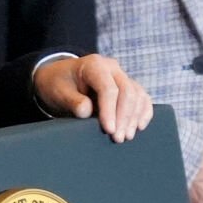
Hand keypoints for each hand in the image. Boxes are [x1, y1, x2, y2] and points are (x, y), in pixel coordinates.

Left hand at [35, 54, 153, 141]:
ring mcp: (121, 76)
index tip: (109, 130)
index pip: (108, 88)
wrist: (60, 78)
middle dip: (124, 117)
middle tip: (117, 138)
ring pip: (137, 95)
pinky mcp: (128, 86)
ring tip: (125, 137)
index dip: (110, 110)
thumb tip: (86, 111)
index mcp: (93, 65)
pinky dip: (144, 112)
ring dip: (134, 118)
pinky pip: (142, 97)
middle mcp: (111, 68)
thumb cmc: (58, 84)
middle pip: (127, 91)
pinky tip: (139, 127)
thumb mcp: (58, 92)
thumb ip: (71, 101)